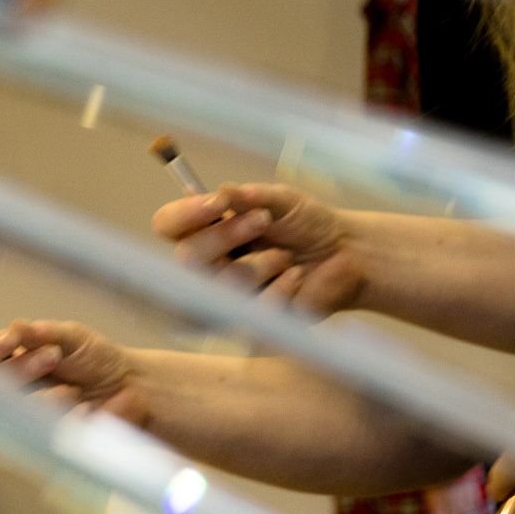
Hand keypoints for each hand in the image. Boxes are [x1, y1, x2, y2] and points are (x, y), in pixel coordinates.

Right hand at [0, 320, 147, 425]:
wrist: (131, 388)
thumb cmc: (98, 358)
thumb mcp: (72, 336)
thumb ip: (43, 332)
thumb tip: (15, 326)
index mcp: (7, 361)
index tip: (8, 340)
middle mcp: (7, 391)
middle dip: (22, 369)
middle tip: (53, 357)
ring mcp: (21, 418)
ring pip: (16, 411)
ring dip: (48, 397)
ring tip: (74, 390)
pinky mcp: (41, 442)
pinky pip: (42, 434)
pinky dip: (68, 418)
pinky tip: (85, 410)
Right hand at [151, 183, 365, 315]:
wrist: (347, 255)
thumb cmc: (309, 224)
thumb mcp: (283, 200)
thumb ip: (252, 196)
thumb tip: (222, 190)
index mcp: (204, 230)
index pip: (168, 224)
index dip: (185, 215)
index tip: (219, 203)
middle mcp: (205, 264)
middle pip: (186, 256)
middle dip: (225, 236)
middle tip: (263, 221)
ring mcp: (222, 296)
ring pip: (220, 284)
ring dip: (259, 263)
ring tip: (286, 257)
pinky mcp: (246, 323)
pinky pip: (251, 308)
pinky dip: (280, 286)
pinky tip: (295, 278)